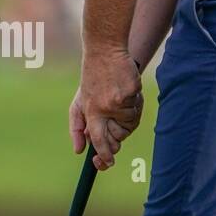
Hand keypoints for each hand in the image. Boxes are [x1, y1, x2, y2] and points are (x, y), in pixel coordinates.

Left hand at [69, 49, 142, 169]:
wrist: (105, 53)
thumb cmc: (92, 80)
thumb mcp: (78, 104)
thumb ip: (77, 128)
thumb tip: (79, 151)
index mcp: (90, 112)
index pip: (98, 141)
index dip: (104, 156)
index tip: (107, 163)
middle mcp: (104, 109)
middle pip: (118, 138)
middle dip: (118, 136)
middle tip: (114, 124)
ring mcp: (119, 101)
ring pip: (130, 125)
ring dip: (127, 118)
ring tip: (118, 101)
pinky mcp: (131, 93)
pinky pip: (138, 109)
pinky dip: (134, 104)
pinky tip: (126, 92)